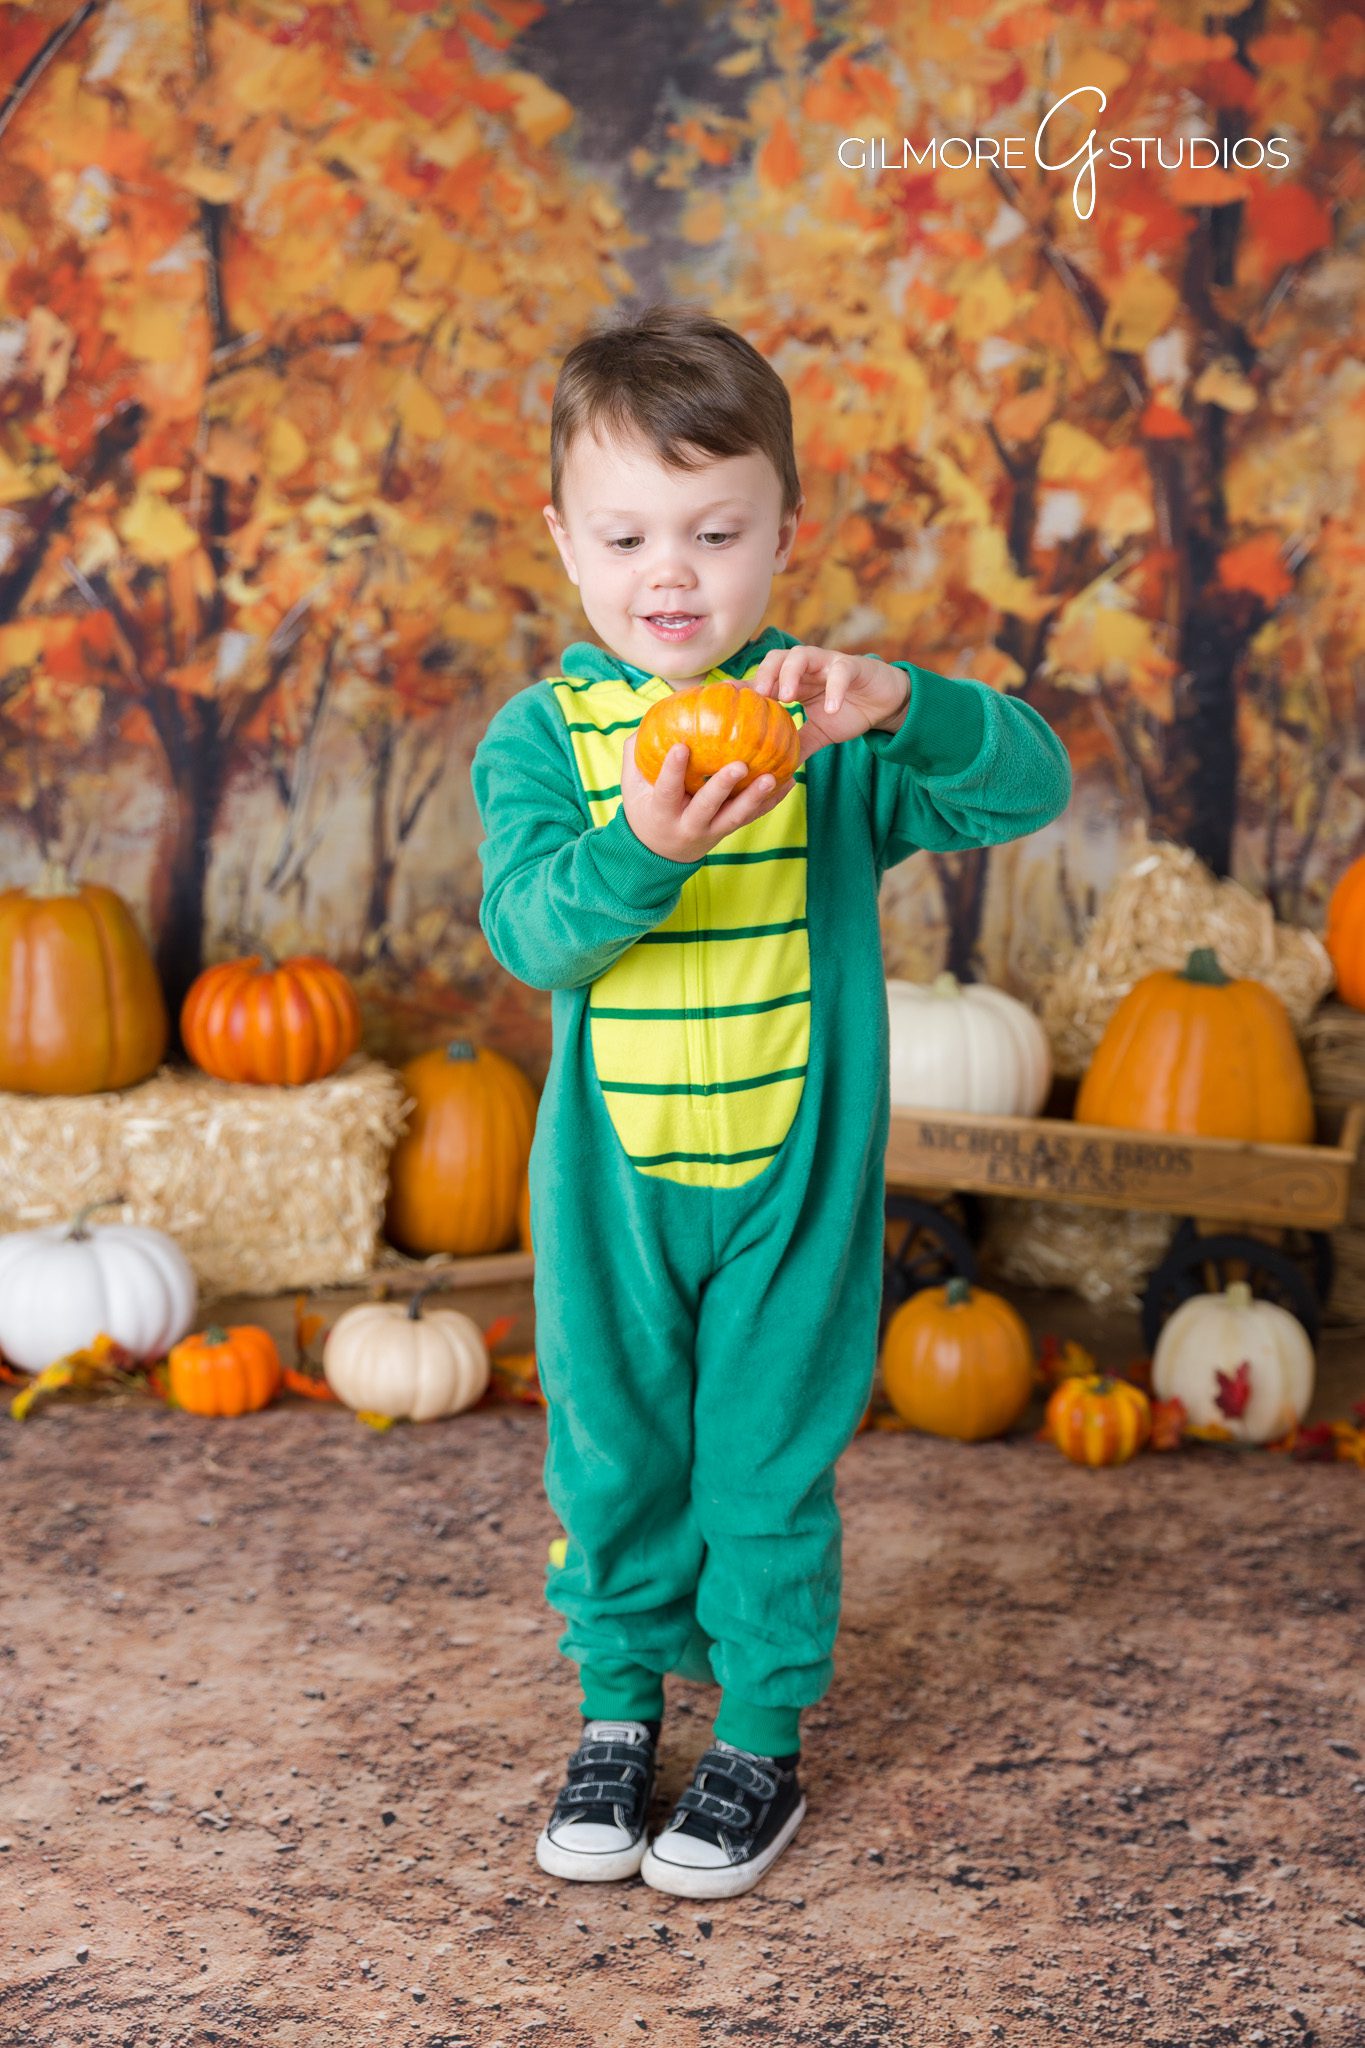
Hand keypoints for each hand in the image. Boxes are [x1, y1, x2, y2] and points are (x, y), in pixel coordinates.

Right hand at [620, 728, 793, 863]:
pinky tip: (788, 782)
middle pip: (707, 805)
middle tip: (739, 765)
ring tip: (773, 777)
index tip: (681, 747)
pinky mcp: (728, 830)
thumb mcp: (632, 787)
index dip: (672, 770)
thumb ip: (636, 753)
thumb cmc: (645, 809)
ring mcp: (712, 830)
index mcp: (662, 811)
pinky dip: (771, 801)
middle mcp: (688, 824)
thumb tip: (650, 718)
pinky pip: (752, 817)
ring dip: (755, 797)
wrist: (660, 853)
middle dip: (723, 786)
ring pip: (735, 816)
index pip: (666, 790)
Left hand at [746, 646, 909, 762]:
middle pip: (775, 659)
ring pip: (802, 656)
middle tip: (757, 698)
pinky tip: (830, 708)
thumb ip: (796, 747)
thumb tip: (772, 773)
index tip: (723, 700)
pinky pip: (840, 673)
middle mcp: (804, 668)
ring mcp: (826, 664)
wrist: (883, 703)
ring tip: (787, 698)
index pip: (762, 680)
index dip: (743, 688)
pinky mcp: (851, 667)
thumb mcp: (817, 734)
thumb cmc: (846, 712)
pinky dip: (834, 690)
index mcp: (791, 682)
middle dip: (763, 675)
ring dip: (791, 674)